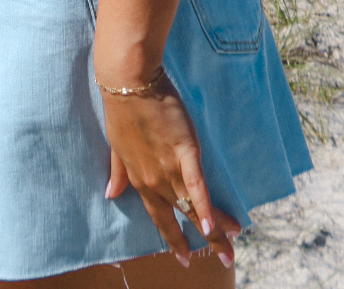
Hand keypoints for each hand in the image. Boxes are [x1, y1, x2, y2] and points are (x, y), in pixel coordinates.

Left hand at [101, 74, 241, 266]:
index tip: (185, 256)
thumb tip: (110, 195)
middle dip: (204, 243)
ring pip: (194, 206)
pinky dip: (206, 206)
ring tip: (232, 245)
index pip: (160, 217)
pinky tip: (216, 225)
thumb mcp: (116, 146)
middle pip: (182, 218)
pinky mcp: (185, 151)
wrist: (129, 83)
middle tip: (225, 260)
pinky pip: (197, 185)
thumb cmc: (122, 109)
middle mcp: (153, 181)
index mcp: (138, 179)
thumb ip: (117, 172)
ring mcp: (169, 168)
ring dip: (216, 229)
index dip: (174, 237)